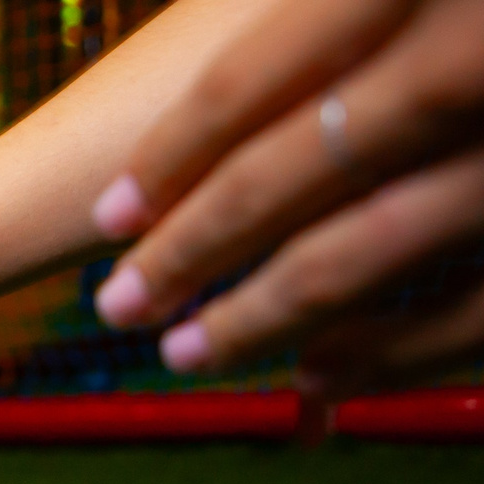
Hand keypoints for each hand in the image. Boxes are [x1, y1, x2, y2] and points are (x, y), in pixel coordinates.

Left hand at [91, 0, 483, 385]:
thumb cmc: (467, 11)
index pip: (240, 86)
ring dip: (259, 318)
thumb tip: (218, 24)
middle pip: (281, 176)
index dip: (167, 158)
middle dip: (190, 253)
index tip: (107, 220)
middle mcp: (460, 56)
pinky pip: (469, 306)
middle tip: (117, 307)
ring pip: (360, 252)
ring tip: (185, 354)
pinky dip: (384, 352)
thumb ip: (310, 25)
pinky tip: (312, 375)